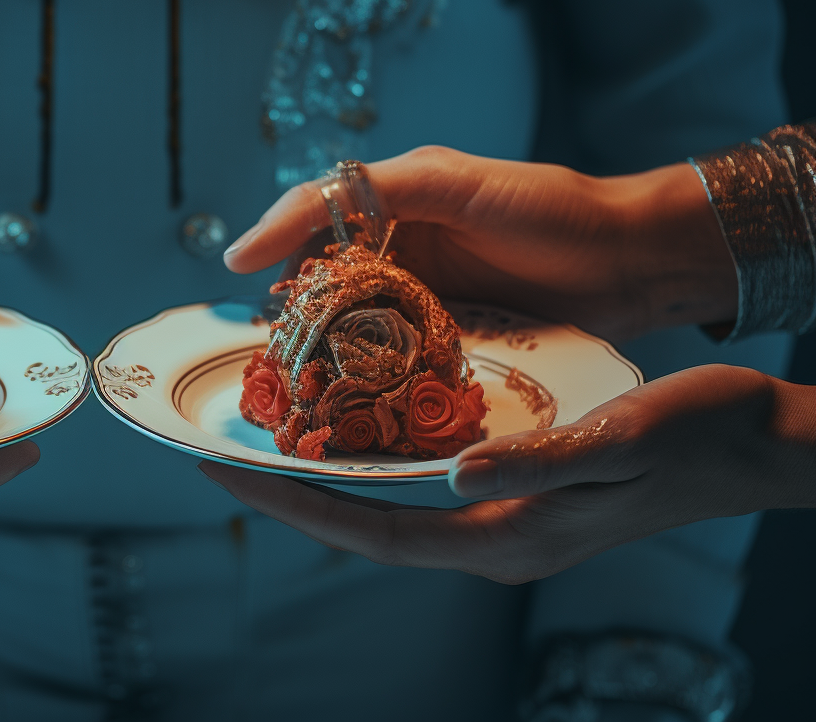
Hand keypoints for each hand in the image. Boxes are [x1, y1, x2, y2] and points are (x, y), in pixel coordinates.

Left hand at [201, 364, 815, 583]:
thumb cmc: (696, 434)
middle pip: (368, 529)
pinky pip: (421, 496)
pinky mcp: (518, 503)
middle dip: (292, 499)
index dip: (298, 505)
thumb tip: (457, 474)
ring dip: (328, 486)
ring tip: (268, 448)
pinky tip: (354, 438)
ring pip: (390, 515)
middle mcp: (496, 543)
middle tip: (223, 460)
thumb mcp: (621, 436)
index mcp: (509, 537)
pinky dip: (375, 471)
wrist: (755, 446)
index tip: (231, 476)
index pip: (377, 531)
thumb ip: (540, 460)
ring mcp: (506, 527)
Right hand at [222, 145, 736, 341]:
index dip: (275, 242)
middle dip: (294, 308)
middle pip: (326, 278)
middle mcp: (403, 251)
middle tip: (265, 339)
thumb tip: (289, 219)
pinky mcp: (450, 340)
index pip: (316, 217)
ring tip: (295, 375)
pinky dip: (370, 376)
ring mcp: (426, 298)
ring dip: (326, 348)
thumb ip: (378, 190)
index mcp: (397, 204)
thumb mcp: (456, 184)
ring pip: (354, 323)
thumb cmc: (553, 211)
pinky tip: (350, 396)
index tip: (239, 275)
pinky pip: (395, 358)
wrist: (635, 262)